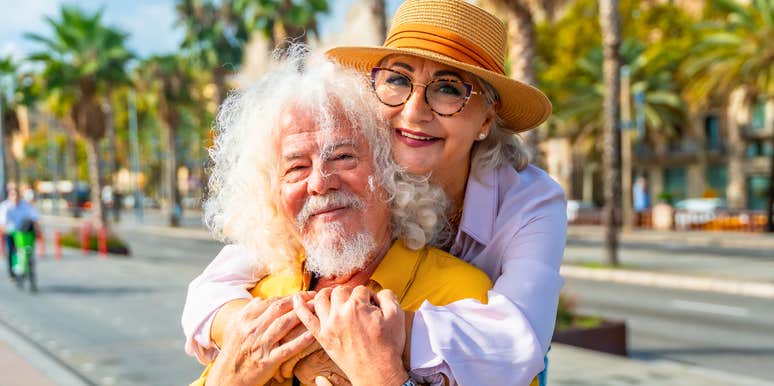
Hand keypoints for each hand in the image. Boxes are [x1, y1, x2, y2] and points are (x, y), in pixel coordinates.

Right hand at [207, 295, 315, 385]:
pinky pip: (286, 349)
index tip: (303, 294)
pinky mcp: (267, 360)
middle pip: (279, 309)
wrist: (228, 377)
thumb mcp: (235, 327)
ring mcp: (260, 345)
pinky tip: (312, 335)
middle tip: (314, 297)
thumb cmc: (234, 351)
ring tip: (316, 309)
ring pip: (283, 324)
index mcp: (245, 319)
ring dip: (301, 315)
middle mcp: (252, 329)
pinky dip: (300, 341)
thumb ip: (248, 312)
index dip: (290, 296)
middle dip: (299, 301)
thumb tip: (261, 299)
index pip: (271, 302)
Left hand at [293, 286, 407, 385]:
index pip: (361, 290)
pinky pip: (306, 318)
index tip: (374, 306)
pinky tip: (297, 298)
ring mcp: (328, 325)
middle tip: (358, 304)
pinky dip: (299, 307)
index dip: (369, 296)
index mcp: (357, 307)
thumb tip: (377, 292)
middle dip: (350, 293)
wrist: (377, 372)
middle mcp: (340, 313)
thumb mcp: (396, 316)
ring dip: (328, 294)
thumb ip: (387, 296)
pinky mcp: (322, 337)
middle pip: (340, 291)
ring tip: (335, 297)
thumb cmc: (387, 346)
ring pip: (321, 299)